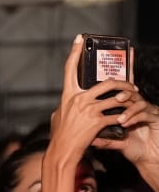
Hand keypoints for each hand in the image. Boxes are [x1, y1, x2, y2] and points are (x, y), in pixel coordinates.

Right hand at [49, 35, 133, 166]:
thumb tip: (68, 101)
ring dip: (129, 98)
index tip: (80, 39)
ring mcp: (89, 110)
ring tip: (134, 100)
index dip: (75, 52)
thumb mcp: (57, 116)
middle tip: (130, 86)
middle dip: (123, 83)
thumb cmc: (59, 136)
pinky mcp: (98, 122)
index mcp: (68, 95)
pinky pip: (117, 115)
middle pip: (107, 82)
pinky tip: (128, 118)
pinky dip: (125, 117)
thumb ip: (66, 105)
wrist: (62, 152)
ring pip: (116, 97)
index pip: (70, 69)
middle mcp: (79, 99)